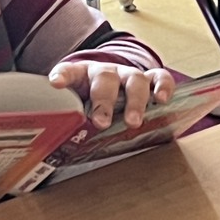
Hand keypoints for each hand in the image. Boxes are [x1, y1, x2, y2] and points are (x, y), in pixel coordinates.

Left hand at [48, 61, 174, 128]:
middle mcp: (105, 72)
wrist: (112, 87)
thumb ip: (70, 120)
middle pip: (105, 79)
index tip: (56, 84)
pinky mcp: (149, 79)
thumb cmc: (92, 101)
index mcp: (81, 75)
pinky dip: (162, 86)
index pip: (68, 71)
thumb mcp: (77, 107)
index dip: (62, 76)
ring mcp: (128, 74)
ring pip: (134, 79)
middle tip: (101, 122)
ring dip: (134, 101)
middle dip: (103, 102)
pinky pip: (159, 77)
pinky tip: (162, 100)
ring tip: (133, 122)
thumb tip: (56, 148)